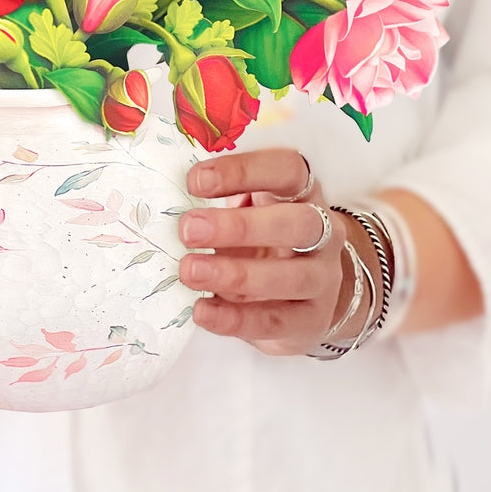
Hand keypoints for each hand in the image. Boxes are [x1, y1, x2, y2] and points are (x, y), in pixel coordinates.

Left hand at [179, 148, 348, 355]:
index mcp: (304, 192)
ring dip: (235, 274)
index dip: (243, 170)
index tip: (195, 180)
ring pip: (290, 277)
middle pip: (295, 223)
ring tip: (189, 270)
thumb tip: (168, 198)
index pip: (286, 170)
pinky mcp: (311, 320)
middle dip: (240, 226)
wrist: (310, 291)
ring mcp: (323, 278)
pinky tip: (201, 310)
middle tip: (188, 230)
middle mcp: (323, 232)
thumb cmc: (265, 237)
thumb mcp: (250, 209)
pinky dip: (235, 319)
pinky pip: (274, 321)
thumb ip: (220, 200)